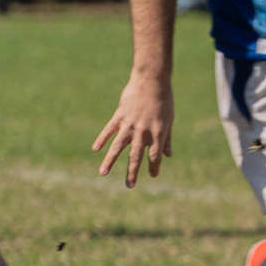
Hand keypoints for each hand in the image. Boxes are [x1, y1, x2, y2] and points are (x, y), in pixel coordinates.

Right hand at [93, 72, 174, 186]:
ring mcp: (129, 124)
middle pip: (136, 156)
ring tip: (102, 173)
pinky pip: (109, 130)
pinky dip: (101, 139)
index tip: (153, 175)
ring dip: (110, 160)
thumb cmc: (164, 100)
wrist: (152, 80)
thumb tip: (168, 155)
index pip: (155, 156)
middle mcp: (143, 131)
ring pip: (118, 146)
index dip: (154, 167)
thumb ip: (167, 138)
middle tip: (129, 186)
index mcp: (158, 133)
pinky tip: (96, 149)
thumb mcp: (170, 120)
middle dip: (132, 172)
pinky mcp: (120, 116)